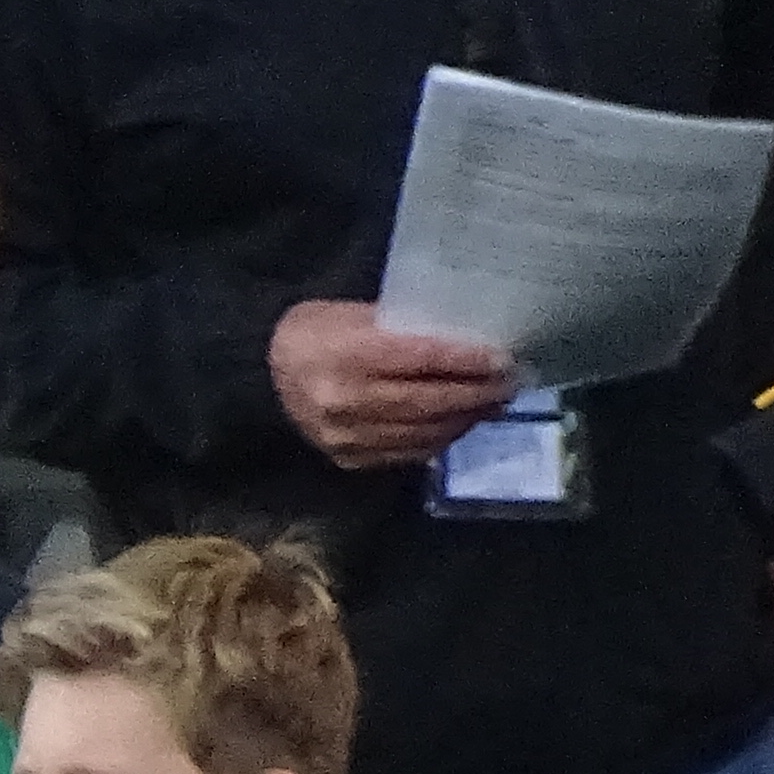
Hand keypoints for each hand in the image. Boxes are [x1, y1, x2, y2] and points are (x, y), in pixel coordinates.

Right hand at [270, 300, 522, 473]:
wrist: (262, 376)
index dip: (467, 361)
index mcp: (345, 355)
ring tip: (494, 403)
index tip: (504, 358)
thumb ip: (403, 329)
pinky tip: (460, 422)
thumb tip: (466, 340)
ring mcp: (347, 437)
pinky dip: (441, 438)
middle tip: (511, 382)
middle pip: (428, 402)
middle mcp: (345, 402)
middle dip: (477, 393)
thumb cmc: (315, 332)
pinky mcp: (349, 459)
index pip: (421, 360)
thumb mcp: (353, 314)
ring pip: (424, 432)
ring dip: (466, 419)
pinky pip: (408, 453)